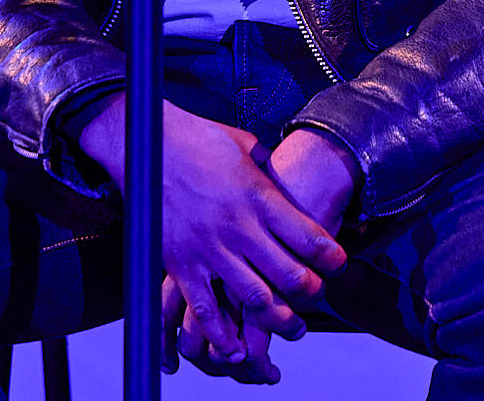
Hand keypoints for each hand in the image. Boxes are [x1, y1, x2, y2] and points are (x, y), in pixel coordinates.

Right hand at [77, 95, 345, 372]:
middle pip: (287, 274)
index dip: (331, 257)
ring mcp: (209, 248)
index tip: (339, 264)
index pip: (308, 237)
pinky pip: (204, 308)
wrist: (144, 141)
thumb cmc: (197, 138)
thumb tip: (282, 182)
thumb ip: (267, 170)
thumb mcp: (245, 145)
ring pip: (253, 296)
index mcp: (258, 196)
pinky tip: (236, 345)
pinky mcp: (181, 263)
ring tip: (292, 327)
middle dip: (310, 292)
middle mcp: (238, 226)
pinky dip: (222, 332)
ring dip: (277, 318)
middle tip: (316, 297)